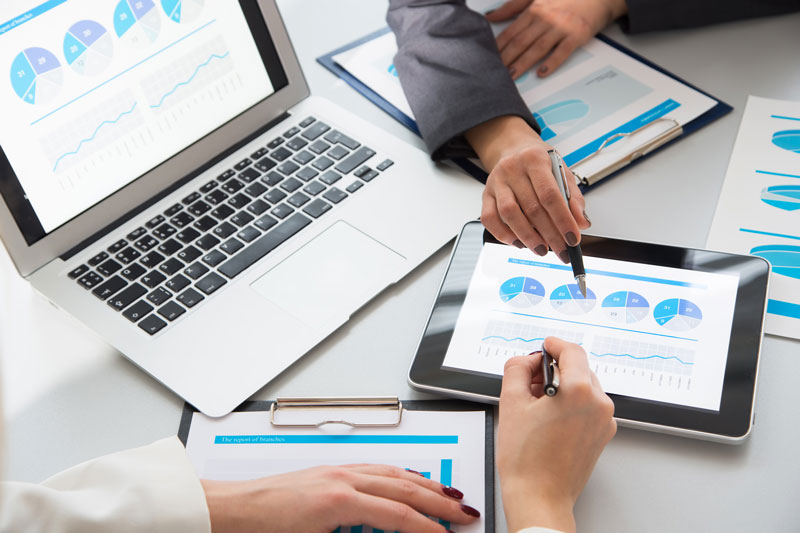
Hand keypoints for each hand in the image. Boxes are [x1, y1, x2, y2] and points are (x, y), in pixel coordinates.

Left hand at [201, 464, 479, 532]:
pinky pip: (376, 468)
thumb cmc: (260, 531)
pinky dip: (400, 473)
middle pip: (403, 488)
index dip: (428, 529)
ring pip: (393, 473)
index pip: (398, 516)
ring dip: (425, 483)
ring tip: (448, 494)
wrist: (227, 510)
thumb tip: (384, 532)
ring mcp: (336, 470)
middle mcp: (341, 479)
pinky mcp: (329, 470)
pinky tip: (407, 478)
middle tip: (464, 513)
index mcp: (338, 501)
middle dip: (438, 501)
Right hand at [465, 116, 589, 260]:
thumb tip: (581, 222)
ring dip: (527, 237)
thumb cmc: (539, 162)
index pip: (550, 195)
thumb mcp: (562, 171)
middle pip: (531, 208)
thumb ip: (573, 197)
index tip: (573, 239)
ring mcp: (496, 182)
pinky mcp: (486, 195)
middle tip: (561, 250)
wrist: (513, 148)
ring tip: (541, 249)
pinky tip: (519, 242)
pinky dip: (504, 235)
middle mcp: (513, 169)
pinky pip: (489, 219)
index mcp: (535, 160)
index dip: (562, 220)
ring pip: (509, 214)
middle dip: (549, 235)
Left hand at [487, 0, 627, 77]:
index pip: (511, 32)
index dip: (498, 47)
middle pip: (521, 42)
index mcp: (534, 9)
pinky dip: (552, 63)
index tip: (487, 59)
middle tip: (495, 73)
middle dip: (506, 59)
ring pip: (537, 48)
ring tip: (511, 76)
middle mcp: (545, 18)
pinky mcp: (576, 36)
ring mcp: (561, 28)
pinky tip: (542, 72)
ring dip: (523, 63)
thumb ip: (512, 6)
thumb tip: (490, 16)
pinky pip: (562, 52)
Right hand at [496, 338, 616, 532]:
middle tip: (529, 381)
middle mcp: (598, 404)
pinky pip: (588, 407)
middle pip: (579, 368)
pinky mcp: (602, 435)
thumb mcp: (511, 403)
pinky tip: (548, 419)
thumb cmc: (526, 460)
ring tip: (536, 406)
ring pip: (584, 387)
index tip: (545, 346)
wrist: (539, 497)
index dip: (555, 345)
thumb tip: (527, 360)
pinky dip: (571, 404)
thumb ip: (517, 369)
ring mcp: (603, 421)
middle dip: (554, 369)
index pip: (571, 351)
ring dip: (562, 387)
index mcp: (579, 391)